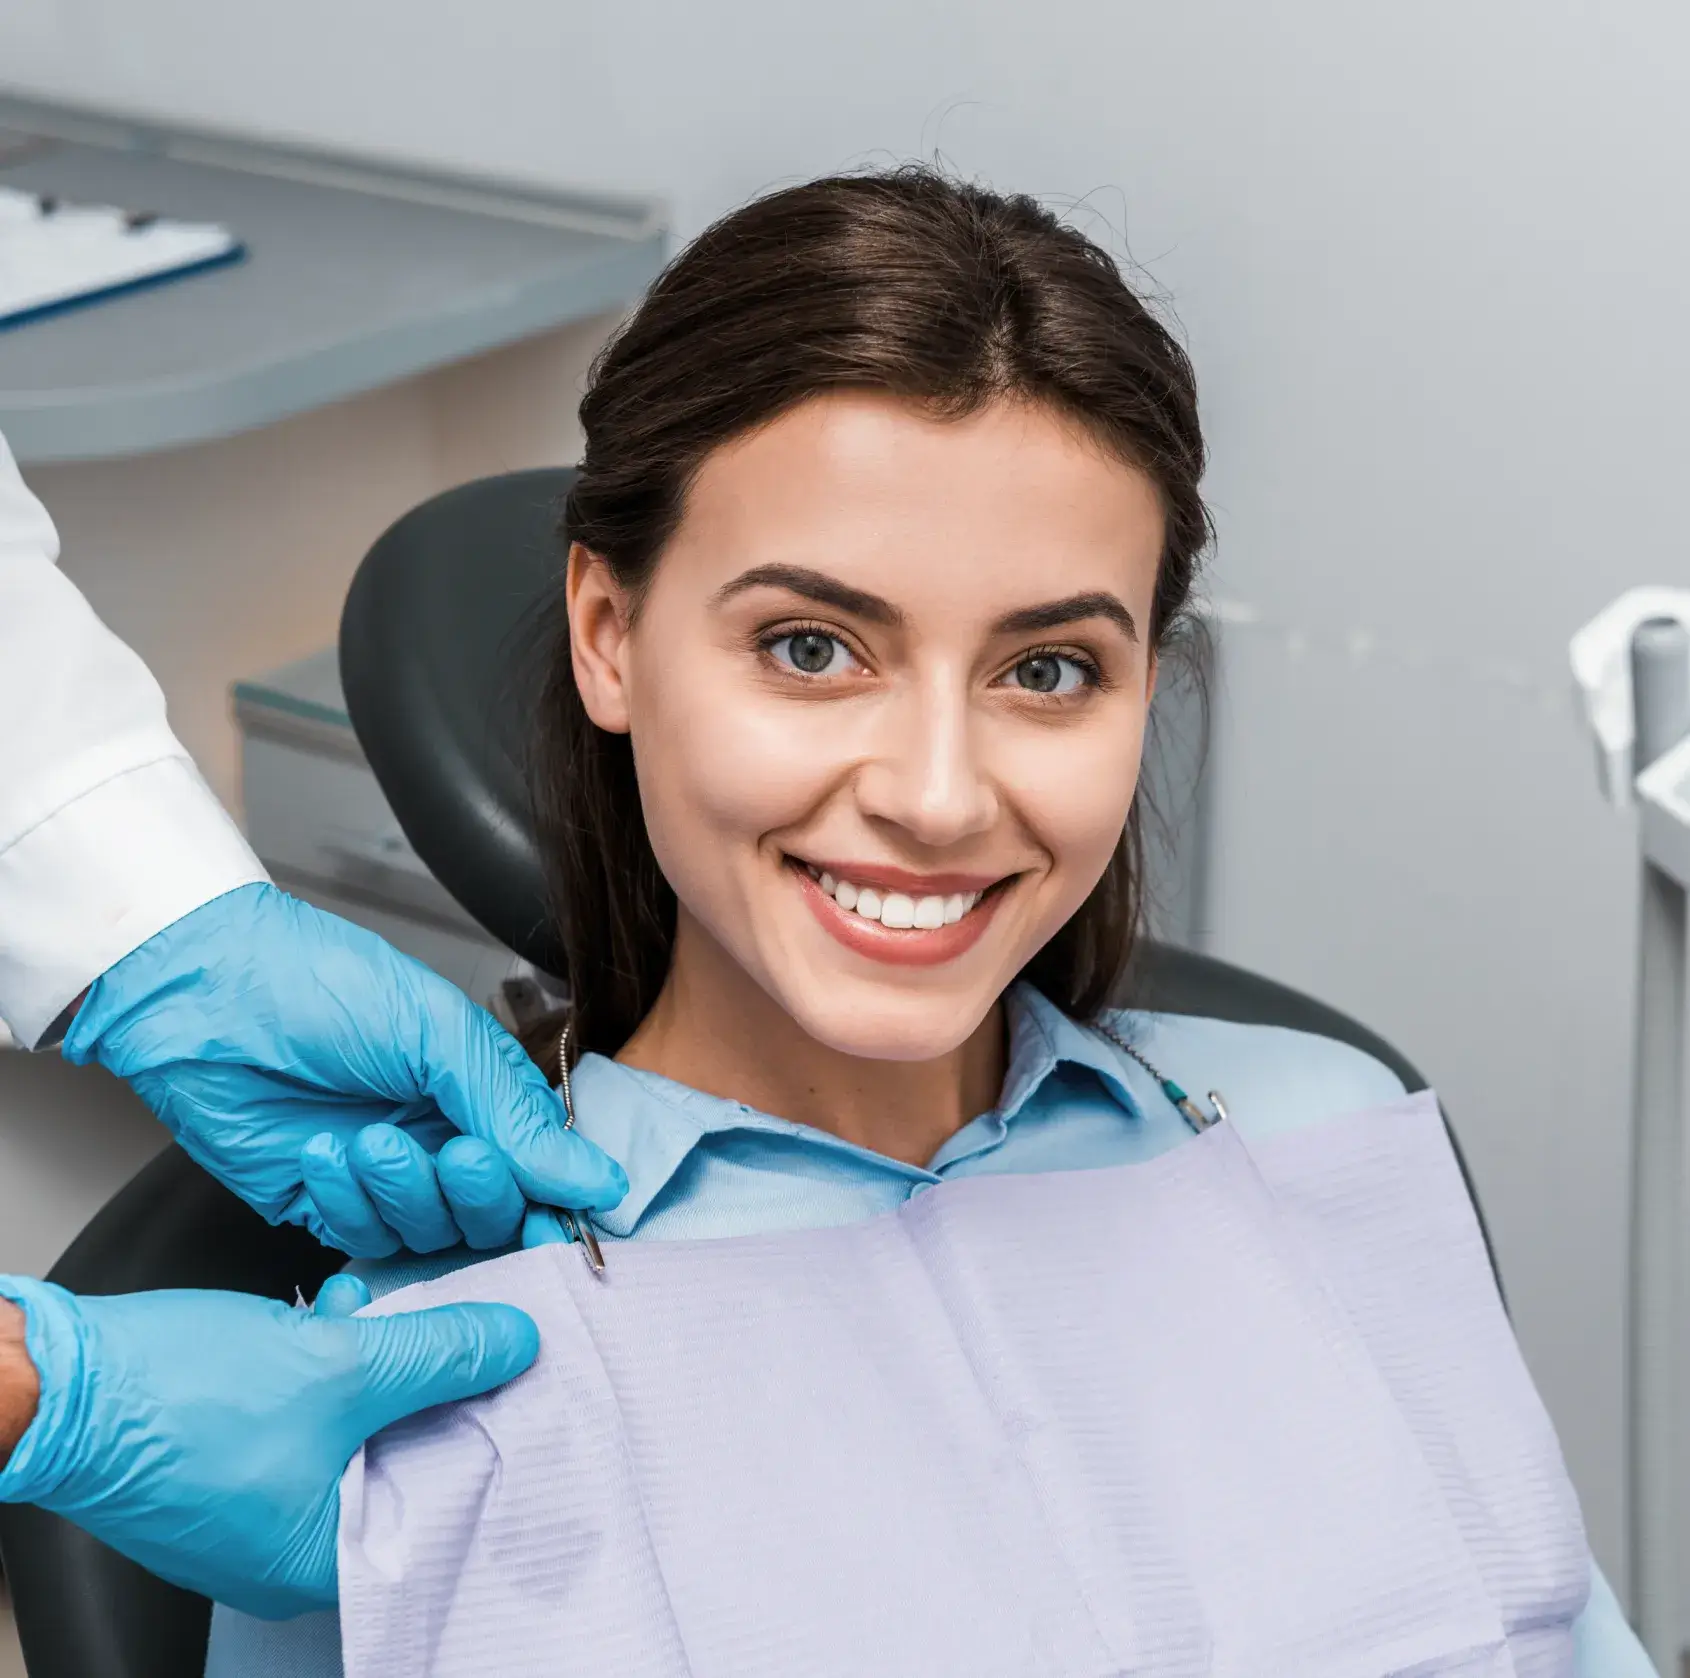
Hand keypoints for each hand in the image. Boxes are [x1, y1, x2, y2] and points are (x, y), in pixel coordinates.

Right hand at [0, 1273, 533, 1616]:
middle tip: (473, 1330)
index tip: (525, 1380)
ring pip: (356, 1428)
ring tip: (396, 1307)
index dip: (489, 1437)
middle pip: (404, 1462)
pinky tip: (340, 1309)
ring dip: (382, 1361)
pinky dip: (332, 1364)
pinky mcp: (228, 1458)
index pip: (443, 1509)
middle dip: (435, 1386)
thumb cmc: (177, 1399)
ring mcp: (254, 1505)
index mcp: (324, 1561)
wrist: (56, 1377)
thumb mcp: (340, 1364)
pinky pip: (308, 1413)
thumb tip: (517, 1341)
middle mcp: (289, 1550)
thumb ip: (441, 1354)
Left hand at [63, 883, 624, 1255]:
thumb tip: (600, 1181)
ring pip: (429, 1233)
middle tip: (456, 1154)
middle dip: (478, 1193)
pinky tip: (323, 1153)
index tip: (551, 1220)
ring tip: (370, 1138)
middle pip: (491, 1213)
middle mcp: (440, 1137)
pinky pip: (362, 1238)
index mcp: (480, 1091)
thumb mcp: (440, 1035)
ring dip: (406, 1193)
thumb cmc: (325, 987)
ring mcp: (382, 1177)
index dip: (549, 1200)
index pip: (541, 1168)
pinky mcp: (321, 1206)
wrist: (204, 995)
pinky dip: (350, 1204)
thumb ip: (516, 1115)